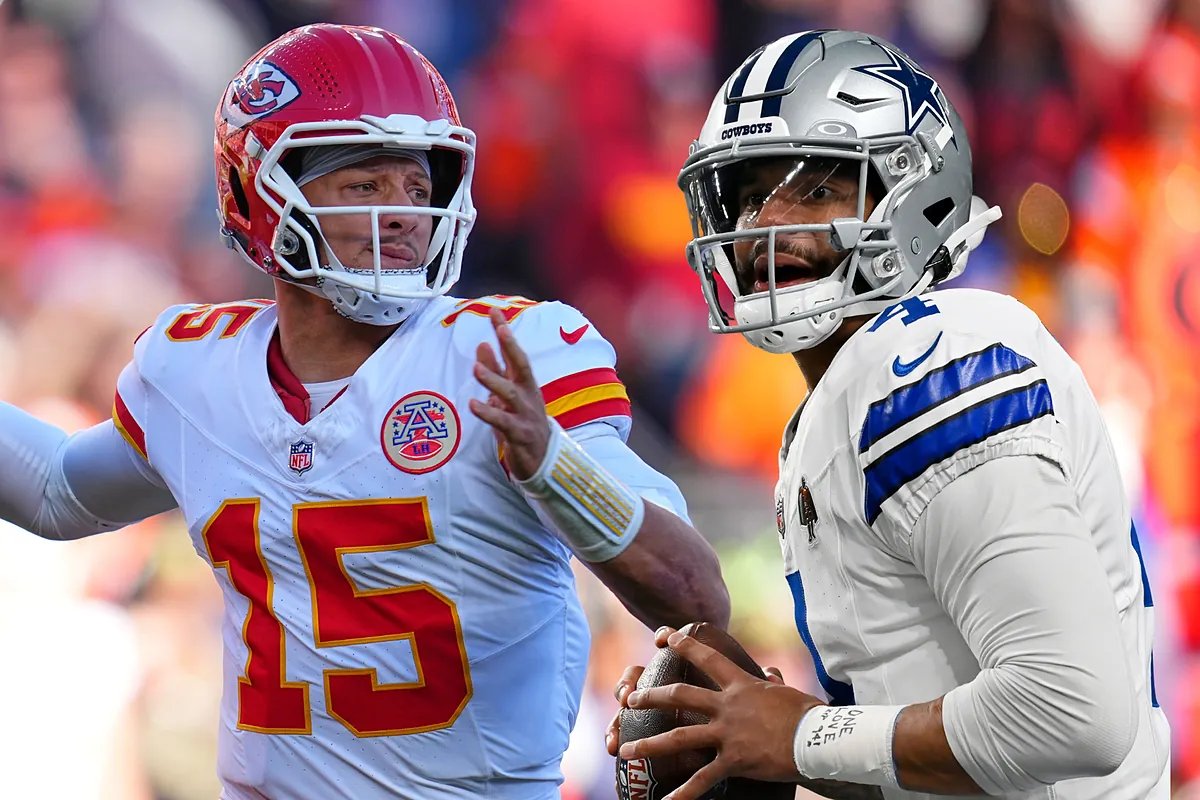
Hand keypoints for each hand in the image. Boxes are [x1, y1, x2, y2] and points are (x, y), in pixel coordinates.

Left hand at [468, 308, 550, 480]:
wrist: (544, 459)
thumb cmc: (523, 422)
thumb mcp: (508, 394)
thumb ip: (495, 371)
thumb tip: (482, 345)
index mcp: (525, 383)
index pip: (514, 353)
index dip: (505, 333)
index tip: (494, 312)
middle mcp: (528, 394)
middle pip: (522, 367)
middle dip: (511, 347)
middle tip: (500, 330)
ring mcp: (525, 414)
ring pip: (510, 394)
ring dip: (494, 380)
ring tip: (476, 369)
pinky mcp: (520, 434)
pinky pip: (503, 422)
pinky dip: (488, 413)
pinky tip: (473, 405)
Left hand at [616, 629, 824, 799]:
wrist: (819, 740)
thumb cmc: (809, 715)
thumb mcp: (788, 692)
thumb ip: (773, 682)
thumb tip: (771, 672)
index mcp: (741, 685)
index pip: (707, 657)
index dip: (683, 644)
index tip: (664, 636)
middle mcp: (728, 706)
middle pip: (681, 695)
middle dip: (651, 696)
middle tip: (630, 699)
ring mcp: (728, 733)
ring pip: (680, 736)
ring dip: (649, 743)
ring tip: (625, 749)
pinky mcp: (734, 760)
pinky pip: (702, 780)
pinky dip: (683, 794)